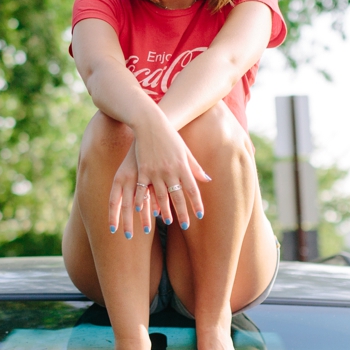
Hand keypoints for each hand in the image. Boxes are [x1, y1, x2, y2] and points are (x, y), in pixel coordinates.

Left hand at [108, 147, 153, 237]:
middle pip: (126, 206)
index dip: (111, 216)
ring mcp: (143, 176)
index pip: (113, 200)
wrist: (150, 127)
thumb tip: (128, 203)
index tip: (113, 231)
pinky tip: (159, 215)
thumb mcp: (129, 166)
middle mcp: (129, 178)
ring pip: (143, 203)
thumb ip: (124, 186)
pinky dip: (156, 205)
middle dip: (127, 223)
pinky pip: (155, 193)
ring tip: (148, 232)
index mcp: (120, 176)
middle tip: (128, 238)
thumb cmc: (139, 149)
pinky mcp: (158, 174)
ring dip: (145, 218)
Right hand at [129, 111, 209, 228]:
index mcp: (183, 166)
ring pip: (161, 196)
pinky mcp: (143, 170)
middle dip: (183, 212)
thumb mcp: (185, 151)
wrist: (150, 123)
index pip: (193, 189)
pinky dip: (143, 200)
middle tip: (186, 226)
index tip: (201, 215)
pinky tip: (143, 210)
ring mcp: (156, 171)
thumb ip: (195, 167)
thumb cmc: (170, 137)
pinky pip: (144, 189)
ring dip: (165, 210)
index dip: (197, 203)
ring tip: (167, 221)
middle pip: (178, 196)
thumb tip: (207, 180)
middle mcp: (171, 171)